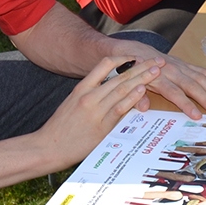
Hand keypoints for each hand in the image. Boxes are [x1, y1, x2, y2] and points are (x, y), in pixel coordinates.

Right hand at [35, 56, 161, 166]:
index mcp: (81, 88)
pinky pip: (120, 109)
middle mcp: (89, 96)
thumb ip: (91, 94)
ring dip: (141, 79)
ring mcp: (95, 111)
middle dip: (141, 67)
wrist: (49, 147)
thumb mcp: (72, 102)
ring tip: (156, 71)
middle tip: (157, 60)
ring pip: (122, 90)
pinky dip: (132, 98)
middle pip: (119, 76)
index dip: (124, 59)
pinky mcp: (101, 127)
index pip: (104, 64)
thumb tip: (112, 89)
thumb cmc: (61, 127)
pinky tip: (142, 90)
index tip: (137, 57)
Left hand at [109, 41, 205, 118]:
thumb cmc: (136, 73)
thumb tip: (143, 108)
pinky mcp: (186, 64)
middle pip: (193, 86)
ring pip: (201, 78)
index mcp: (158, 78)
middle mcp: (172, 71)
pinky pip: (202, 72)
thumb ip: (138, 98)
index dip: (186, 104)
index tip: (197, 115)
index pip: (175, 93)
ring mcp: (181, 66)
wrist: (136, 52)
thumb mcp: (132, 86)